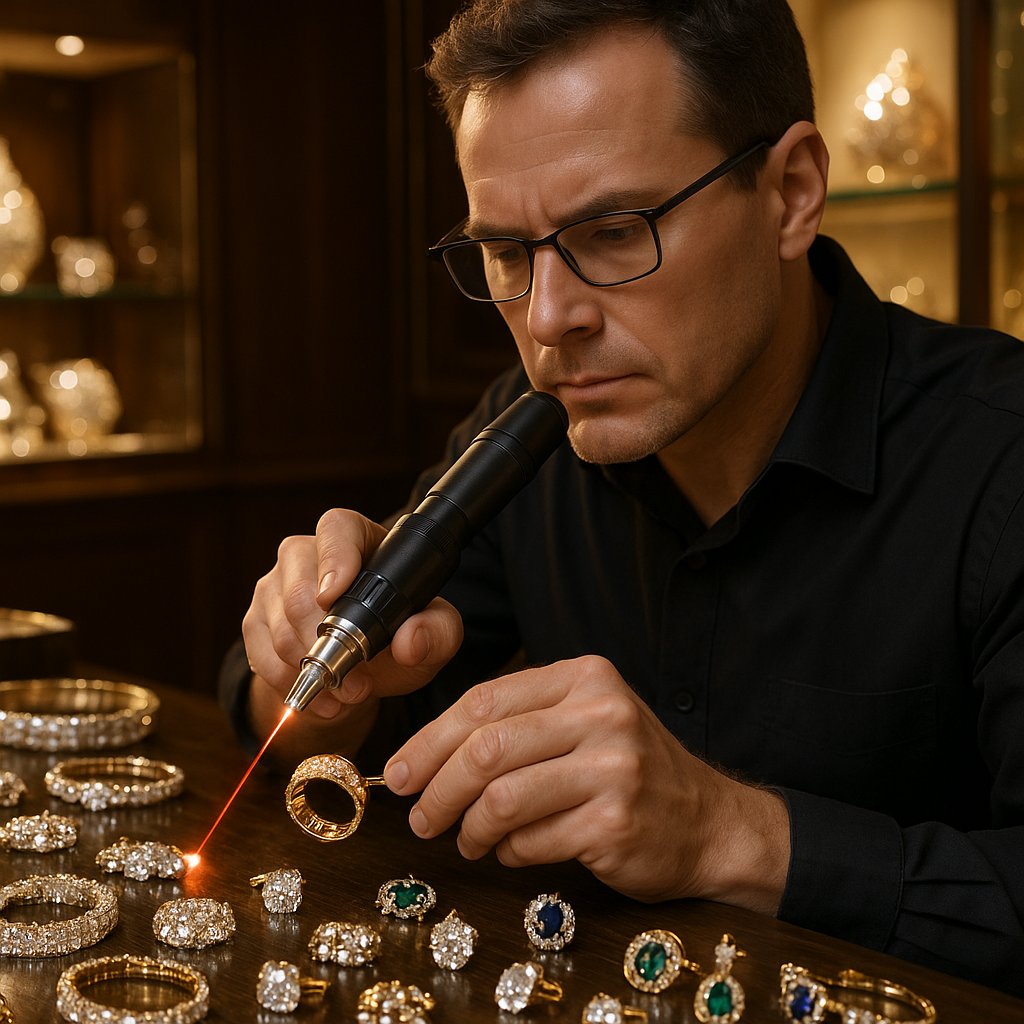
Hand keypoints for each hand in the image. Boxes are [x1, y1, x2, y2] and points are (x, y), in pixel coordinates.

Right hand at [242, 508, 463, 719]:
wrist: (367, 668)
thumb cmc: (402, 632)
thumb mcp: (436, 633)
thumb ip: (437, 632)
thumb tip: (410, 641)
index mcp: (357, 539)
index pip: (337, 529)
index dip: (333, 559)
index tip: (333, 596)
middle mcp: (307, 553)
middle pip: (299, 591)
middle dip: (327, 643)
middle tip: (358, 679)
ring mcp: (275, 585)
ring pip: (278, 627)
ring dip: (312, 669)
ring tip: (347, 692)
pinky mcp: (256, 619)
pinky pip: (260, 653)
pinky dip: (289, 683)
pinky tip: (322, 700)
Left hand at [384, 655, 789, 911]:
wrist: (709, 823)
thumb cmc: (628, 770)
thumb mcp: (582, 722)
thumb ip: (517, 725)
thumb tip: (423, 758)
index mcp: (584, 677)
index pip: (484, 700)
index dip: (429, 739)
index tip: (399, 771)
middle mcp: (601, 713)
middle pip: (486, 747)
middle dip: (438, 787)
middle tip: (419, 815)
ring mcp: (613, 767)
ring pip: (502, 797)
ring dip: (469, 827)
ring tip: (466, 840)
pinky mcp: (616, 822)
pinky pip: (531, 841)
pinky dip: (508, 852)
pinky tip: (511, 851)